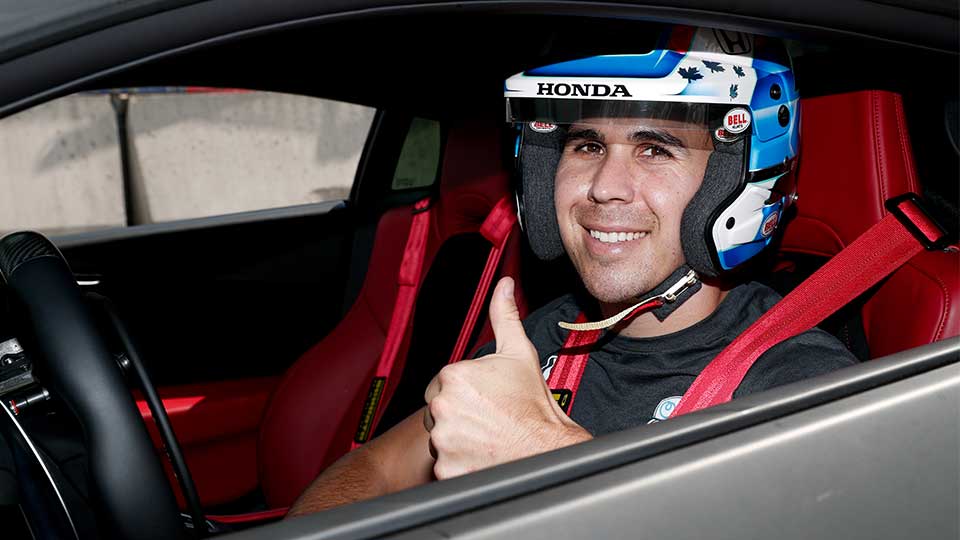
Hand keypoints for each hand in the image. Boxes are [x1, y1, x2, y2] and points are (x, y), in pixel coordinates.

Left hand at [423, 277, 590, 478]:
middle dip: (458, 413)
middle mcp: (443, 406)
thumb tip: (504, 287)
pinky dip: (459, 462)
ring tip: (486, 436)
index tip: (484, 399)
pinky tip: (482, 455)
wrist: (548, 450)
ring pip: (440, 436)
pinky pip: (444, 464)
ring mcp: (443, 440)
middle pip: (438, 410)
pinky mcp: (446, 468)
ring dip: (457, 438)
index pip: (442, 383)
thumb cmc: (535, 407)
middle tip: (487, 418)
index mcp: (455, 376)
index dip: (464, 391)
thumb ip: (505, 316)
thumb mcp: (520, 354)